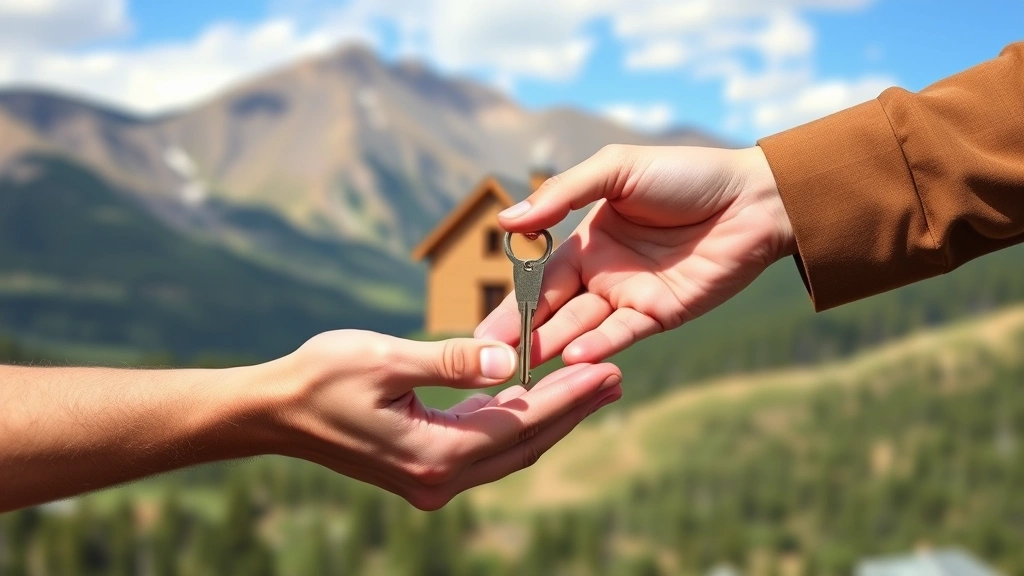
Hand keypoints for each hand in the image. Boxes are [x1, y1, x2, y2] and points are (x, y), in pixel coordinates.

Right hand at [265, 331, 621, 509]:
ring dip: (550, 419)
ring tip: (590, 387)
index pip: (521, 424)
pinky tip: (535, 398)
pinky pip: (484, 448)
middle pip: (525, 444)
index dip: (568, 397)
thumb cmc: (322, 376)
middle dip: (572, 411)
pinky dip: (515, 424)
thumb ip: (454, 362)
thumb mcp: (387, 358)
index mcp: (434, 453)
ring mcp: (430, 479)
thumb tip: (513, 361)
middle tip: (615, 378)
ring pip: (508, 449)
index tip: (608, 372)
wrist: (272, 411)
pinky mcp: (423, 469)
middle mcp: (438, 478)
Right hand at [475, 145, 795, 363]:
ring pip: (583, 327)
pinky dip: (599, 346)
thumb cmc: (686, 175)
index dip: (513, 303)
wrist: (754, 197)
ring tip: (525, 367)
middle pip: (555, 309)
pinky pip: (623, 333)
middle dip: (523, 335)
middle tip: (489, 361)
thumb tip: (506, 220)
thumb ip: (562, 194)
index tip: (481, 331)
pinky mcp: (661, 314)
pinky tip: (574, 356)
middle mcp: (603, 272)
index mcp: (587, 240)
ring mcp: (631, 296)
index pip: (540, 277)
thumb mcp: (617, 170)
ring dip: (555, 347)